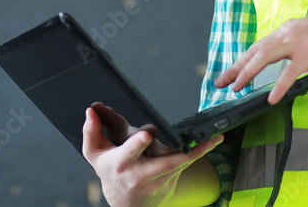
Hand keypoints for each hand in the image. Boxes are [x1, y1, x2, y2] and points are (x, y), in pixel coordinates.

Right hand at [82, 104, 222, 206]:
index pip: (129, 152)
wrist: (126, 205)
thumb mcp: (96, 154)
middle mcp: (141, 174)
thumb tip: (92, 110)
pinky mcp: (171, 181)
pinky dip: (200, 151)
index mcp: (122, 163)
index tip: (147, 134)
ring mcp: (159, 180)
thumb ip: (93, 131)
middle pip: (162, 160)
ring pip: (179, 161)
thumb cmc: (111, 173)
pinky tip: (215, 140)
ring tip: (215, 136)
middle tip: (188, 138)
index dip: (138, 143)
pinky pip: (186, 163)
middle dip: (179, 152)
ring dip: (196, 149)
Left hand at [214, 11, 307, 103]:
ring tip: (237, 88)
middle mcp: (288, 33)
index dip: (241, 59)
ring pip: (265, 57)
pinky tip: (271, 98)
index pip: (258, 45)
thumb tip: (286, 57)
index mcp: (288, 29)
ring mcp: (298, 43)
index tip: (229, 72)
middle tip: (221, 82)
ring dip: (248, 73)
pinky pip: (290, 73)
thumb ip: (296, 42)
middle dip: (236, 67)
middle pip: (255, 51)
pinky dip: (279, 86)